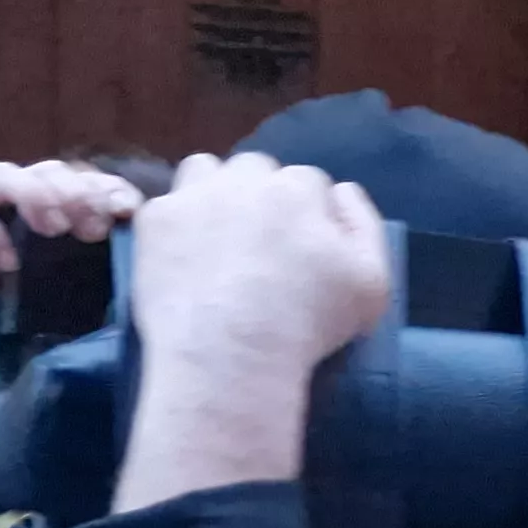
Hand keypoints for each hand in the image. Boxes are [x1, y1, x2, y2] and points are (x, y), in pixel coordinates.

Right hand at [0, 162, 144, 418]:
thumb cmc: (24, 319)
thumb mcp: (74, 296)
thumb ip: (103, 274)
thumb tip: (155, 273)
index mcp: (55, 210)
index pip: (86, 182)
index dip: (109, 188)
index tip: (130, 211)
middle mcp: (16, 202)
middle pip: (49, 171)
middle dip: (76, 192)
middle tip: (95, 226)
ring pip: (3, 175)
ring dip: (33, 195)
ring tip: (55, 228)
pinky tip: (7, 262)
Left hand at [108, 157, 388, 512]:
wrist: (229, 357)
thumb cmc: (309, 324)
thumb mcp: (373, 283)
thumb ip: (365, 226)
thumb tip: (341, 191)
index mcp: (298, 189)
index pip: (309, 182)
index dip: (310, 215)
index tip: (305, 249)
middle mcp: (244, 179)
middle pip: (256, 169)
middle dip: (261, 195)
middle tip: (260, 242)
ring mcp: (193, 197)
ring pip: (205, 171)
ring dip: (215, 192)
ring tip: (217, 234)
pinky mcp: (154, 220)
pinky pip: (166, 204)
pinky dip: (177, 224)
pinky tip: (185, 256)